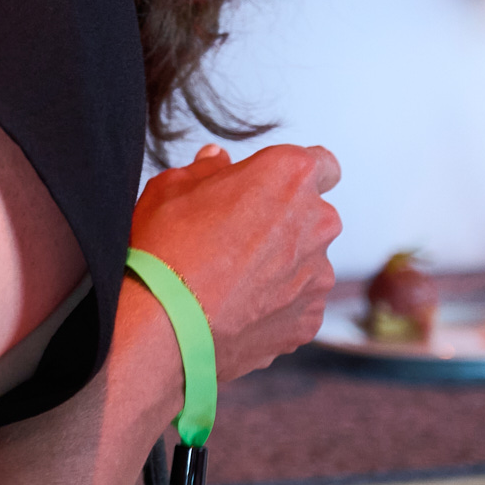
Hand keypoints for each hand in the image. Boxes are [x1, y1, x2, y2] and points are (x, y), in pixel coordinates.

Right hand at [129, 142, 343, 382]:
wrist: (162, 323)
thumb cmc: (166, 248)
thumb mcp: (171, 186)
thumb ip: (206, 168)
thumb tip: (216, 161)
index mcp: (289, 176)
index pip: (322, 164)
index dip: (293, 177)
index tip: (270, 189)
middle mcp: (317, 222)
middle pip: (313, 216)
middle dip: (285, 223)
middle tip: (235, 237)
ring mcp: (318, 275)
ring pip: (306, 263)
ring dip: (279, 266)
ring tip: (231, 281)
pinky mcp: (310, 318)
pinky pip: (298, 304)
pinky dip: (275, 305)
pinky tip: (236, 308)